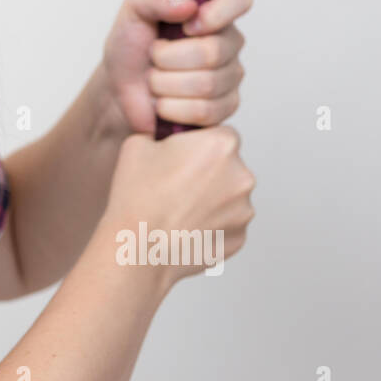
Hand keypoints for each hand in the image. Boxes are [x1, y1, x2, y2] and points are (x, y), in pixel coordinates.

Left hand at [101, 0, 252, 133]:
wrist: (120, 87)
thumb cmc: (131, 46)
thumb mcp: (133, 12)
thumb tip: (189, 5)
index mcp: (212, 10)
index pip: (239, 0)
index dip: (217, 13)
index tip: (187, 26)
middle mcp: (228, 41)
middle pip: (213, 52)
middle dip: (168, 58)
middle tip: (154, 56)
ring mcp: (230, 76)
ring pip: (206, 84)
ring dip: (165, 84)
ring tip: (155, 78)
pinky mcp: (224, 108)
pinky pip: (205, 111)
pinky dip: (173, 108)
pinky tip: (163, 102)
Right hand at [102, 125, 256, 287]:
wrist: (139, 250)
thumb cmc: (137, 197)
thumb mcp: (137, 143)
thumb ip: (162, 131)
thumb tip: (166, 134)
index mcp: (221, 145)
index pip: (220, 133)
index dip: (199, 143)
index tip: (181, 156)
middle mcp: (242, 175)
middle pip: (228, 165)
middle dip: (207, 171)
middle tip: (174, 184)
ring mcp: (244, 210)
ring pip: (228, 196)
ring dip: (209, 199)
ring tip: (176, 209)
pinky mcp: (239, 238)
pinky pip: (227, 224)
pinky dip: (210, 224)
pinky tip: (183, 227)